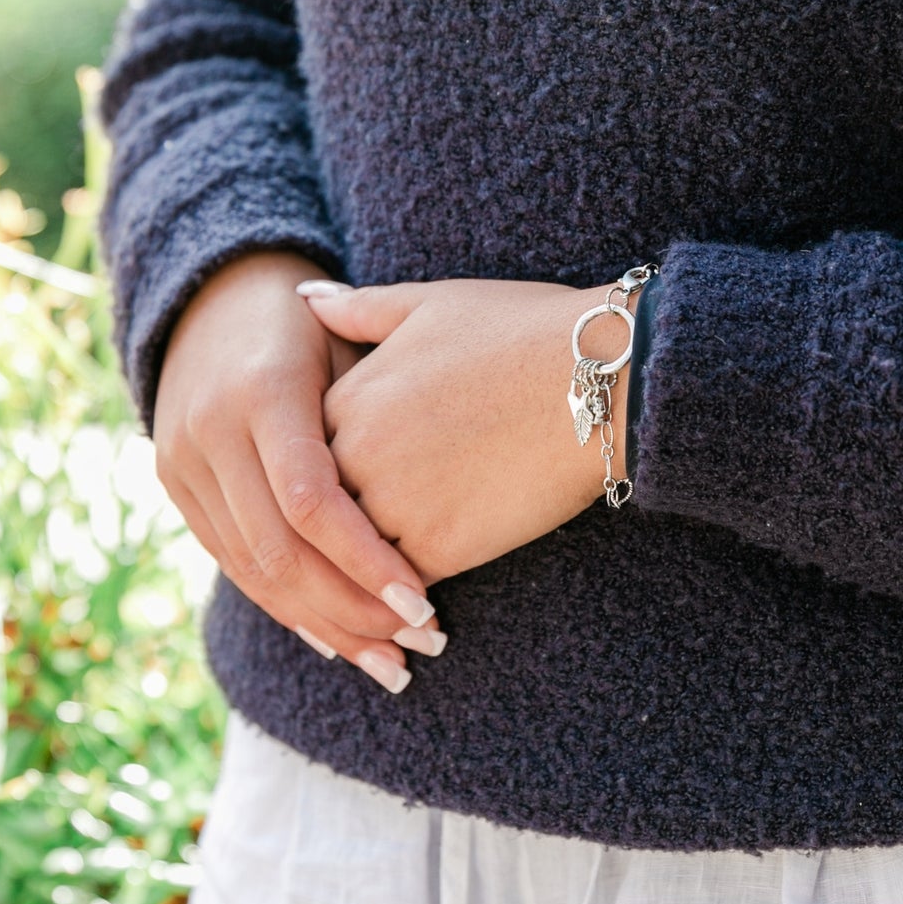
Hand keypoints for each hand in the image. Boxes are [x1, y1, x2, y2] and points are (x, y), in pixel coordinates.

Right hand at [152, 250, 442, 692]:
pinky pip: (233, 564)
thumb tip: (441, 492)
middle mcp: (209, 432)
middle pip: (279, 551)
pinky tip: (336, 639)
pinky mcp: (175, 487)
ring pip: (252, 571)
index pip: (312, 503)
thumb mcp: (350, 343)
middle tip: (421, 647)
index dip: (367, 561)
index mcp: (262, 392)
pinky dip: (287, 606)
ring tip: (390, 664)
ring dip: (323, 626)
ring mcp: (182, 464)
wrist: (213, 297)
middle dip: (352, 611)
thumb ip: (379, 409)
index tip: (425, 604)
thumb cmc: (315, 322)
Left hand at [298, 276, 631, 584]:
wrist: (600, 379)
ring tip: (388, 596)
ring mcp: (393, 503)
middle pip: (323, 513)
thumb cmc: (523, 331)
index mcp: (347, 397)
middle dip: (338, 534)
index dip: (333, 472)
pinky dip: (404, 596)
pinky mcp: (438, 547)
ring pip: (354, 558)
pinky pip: (399, 586)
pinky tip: (421, 606)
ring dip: (365, 575)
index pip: (307, 455)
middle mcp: (357, 453)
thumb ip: (358, 310)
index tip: (360, 485)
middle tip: (357, 559)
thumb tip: (302, 297)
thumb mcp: (431, 305)